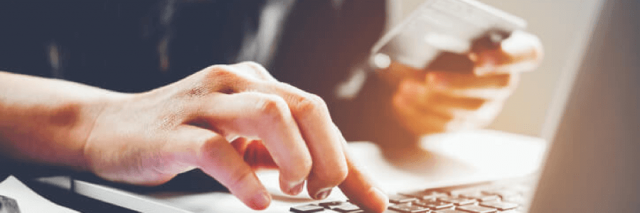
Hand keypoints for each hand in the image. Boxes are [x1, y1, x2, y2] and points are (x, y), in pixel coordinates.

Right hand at [82, 62, 387, 210]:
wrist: (107, 128)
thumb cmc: (180, 135)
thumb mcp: (239, 141)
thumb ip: (278, 155)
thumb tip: (326, 182)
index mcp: (258, 85)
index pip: (318, 118)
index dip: (351, 162)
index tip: (374, 200)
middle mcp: (236, 84)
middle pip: (304, 107)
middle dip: (329, 155)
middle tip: (325, 191)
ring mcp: (205, 103)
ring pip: (269, 114)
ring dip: (295, 157)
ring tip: (294, 189)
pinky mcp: (173, 131)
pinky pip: (218, 150)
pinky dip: (245, 178)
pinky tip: (257, 200)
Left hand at [390, 31, 542, 135]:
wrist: (427, 68)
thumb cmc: (444, 42)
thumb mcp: (447, 35)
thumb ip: (449, 37)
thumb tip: (426, 48)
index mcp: (511, 50)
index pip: (527, 54)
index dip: (507, 58)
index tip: (480, 58)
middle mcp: (505, 80)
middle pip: (497, 86)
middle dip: (460, 83)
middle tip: (430, 78)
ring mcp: (488, 106)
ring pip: (469, 110)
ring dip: (434, 100)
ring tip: (406, 87)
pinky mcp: (465, 123)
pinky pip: (448, 124)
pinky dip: (421, 112)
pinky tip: (401, 100)